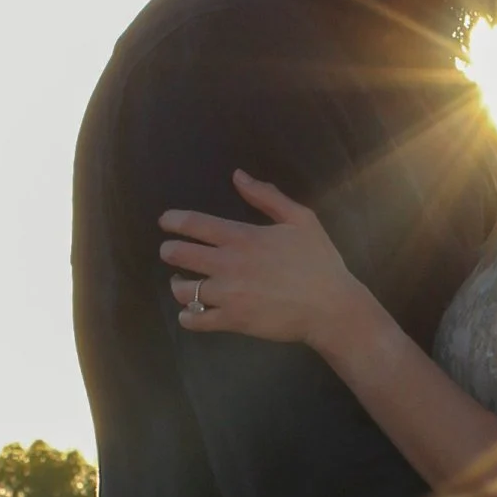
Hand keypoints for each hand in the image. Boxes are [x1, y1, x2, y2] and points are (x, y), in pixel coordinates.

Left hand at [159, 173, 367, 350]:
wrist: (331, 307)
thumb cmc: (319, 262)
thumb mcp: (301, 219)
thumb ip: (267, 196)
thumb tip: (238, 176)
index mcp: (242, 237)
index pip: (194, 224)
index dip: (173, 221)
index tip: (165, 222)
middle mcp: (228, 264)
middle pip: (179, 254)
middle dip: (169, 251)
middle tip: (170, 253)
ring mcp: (228, 294)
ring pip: (183, 290)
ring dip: (177, 285)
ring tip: (182, 284)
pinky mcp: (232, 320)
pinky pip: (195, 319)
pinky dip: (187, 317)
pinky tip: (191, 312)